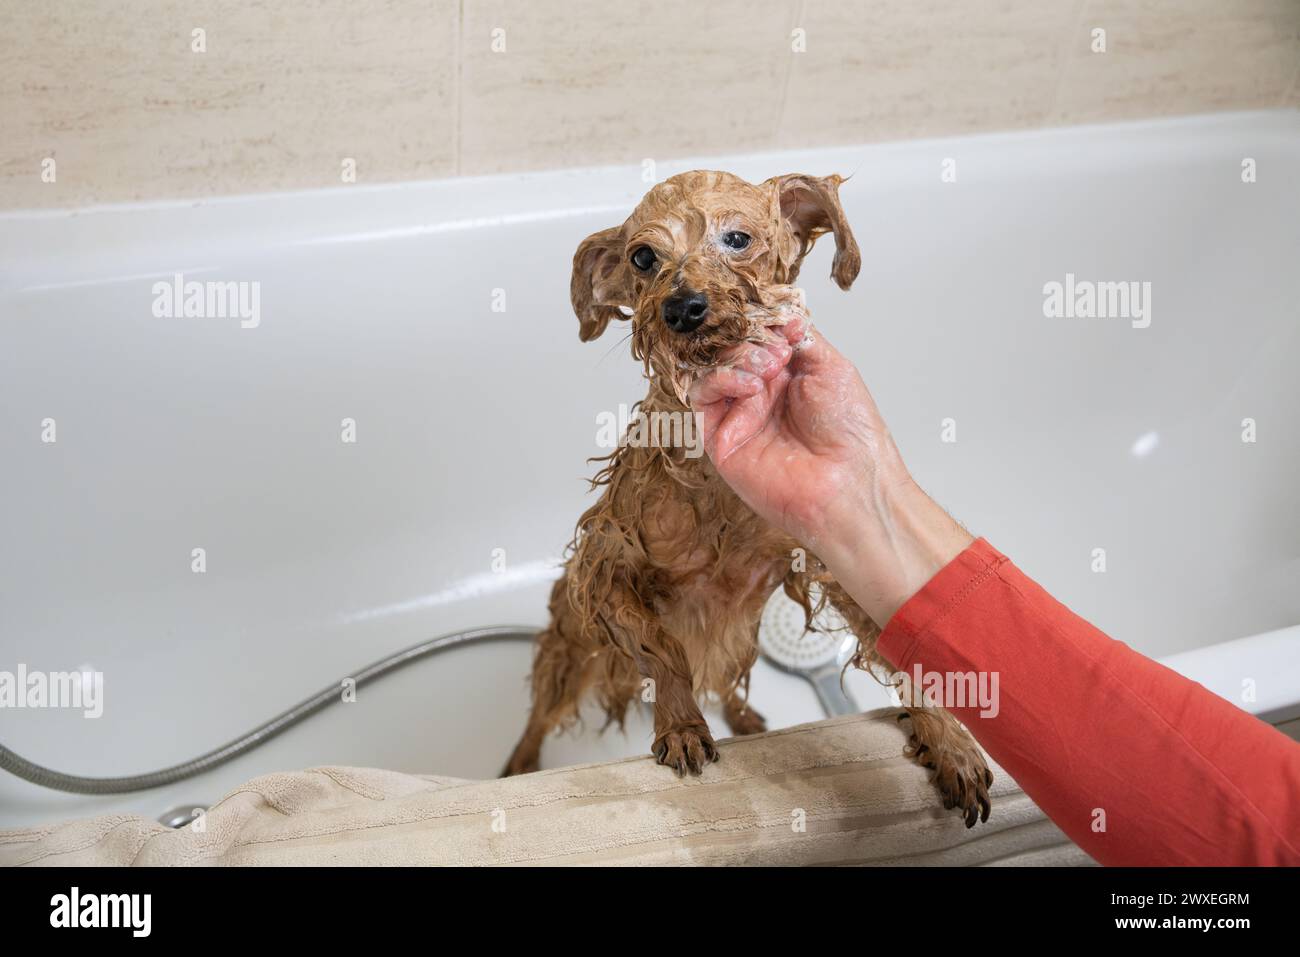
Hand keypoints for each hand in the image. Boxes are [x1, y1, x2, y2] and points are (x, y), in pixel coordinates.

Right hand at [689, 307, 971, 622]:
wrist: (849, 483)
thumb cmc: (851, 432)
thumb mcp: (832, 366)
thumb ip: (800, 336)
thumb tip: (779, 312)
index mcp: (788, 375)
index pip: (758, 335)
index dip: (761, 322)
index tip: (775, 320)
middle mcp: (761, 393)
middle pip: (732, 347)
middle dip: (750, 339)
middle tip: (775, 349)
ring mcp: (739, 414)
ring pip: (714, 367)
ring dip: (737, 357)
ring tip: (767, 365)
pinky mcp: (720, 437)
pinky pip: (703, 396)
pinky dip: (721, 379)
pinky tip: (750, 385)